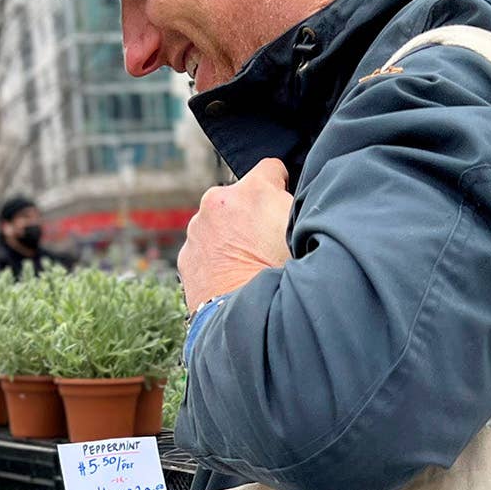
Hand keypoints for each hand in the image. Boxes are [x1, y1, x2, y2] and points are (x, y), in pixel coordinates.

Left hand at [177, 158, 291, 311]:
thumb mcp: (305, 234)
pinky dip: (216, 258)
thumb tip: (294, 202)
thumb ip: (299, 208)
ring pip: (220, 223)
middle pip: (241, 197)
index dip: (283, 185)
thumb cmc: (284, 279)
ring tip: (250, 266)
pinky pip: (204, 248)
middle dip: (253, 214)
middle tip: (269, 245)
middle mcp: (218, 202)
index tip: (285, 204)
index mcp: (253, 191)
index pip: (272, 168)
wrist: (246, 321)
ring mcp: (197, 230)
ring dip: (232, 236)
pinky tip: (233, 278)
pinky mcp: (185, 256)